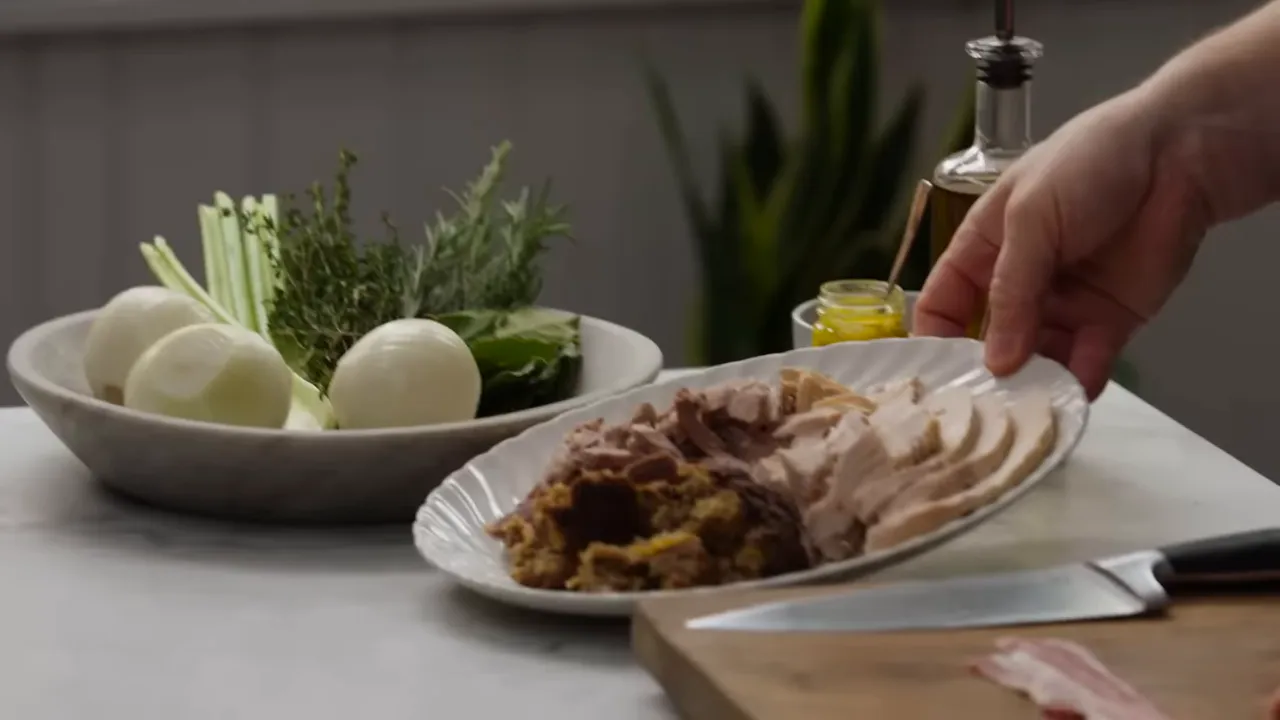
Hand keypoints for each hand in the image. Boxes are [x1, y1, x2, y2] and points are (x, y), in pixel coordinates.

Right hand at [914, 87, 1209, 398]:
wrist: (1179, 154)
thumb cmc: (1089, 164)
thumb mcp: (1031, 218)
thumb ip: (1011, 290)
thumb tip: (996, 362)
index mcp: (985, 247)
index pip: (944, 301)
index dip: (935, 337)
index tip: (934, 377)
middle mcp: (1019, 282)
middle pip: (989, 340)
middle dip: (984, 372)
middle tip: (980, 409)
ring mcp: (1064, 304)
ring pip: (1037, 357)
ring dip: (1032, 383)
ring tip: (1028, 410)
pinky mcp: (1110, 320)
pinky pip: (1087, 360)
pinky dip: (1079, 381)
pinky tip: (1072, 395)